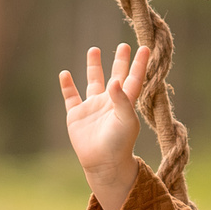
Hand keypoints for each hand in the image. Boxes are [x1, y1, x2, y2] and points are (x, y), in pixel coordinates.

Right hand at [59, 43, 147, 209]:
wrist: (103, 163)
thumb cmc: (120, 144)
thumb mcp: (126, 121)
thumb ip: (122, 100)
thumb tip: (114, 80)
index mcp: (125, 103)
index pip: (134, 78)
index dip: (140, 64)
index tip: (145, 47)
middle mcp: (110, 102)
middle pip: (116, 76)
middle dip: (119, 61)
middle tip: (123, 45)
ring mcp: (93, 108)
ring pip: (93, 82)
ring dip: (93, 66)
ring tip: (94, 49)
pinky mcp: (76, 115)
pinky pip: (71, 97)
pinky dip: (67, 86)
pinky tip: (64, 74)